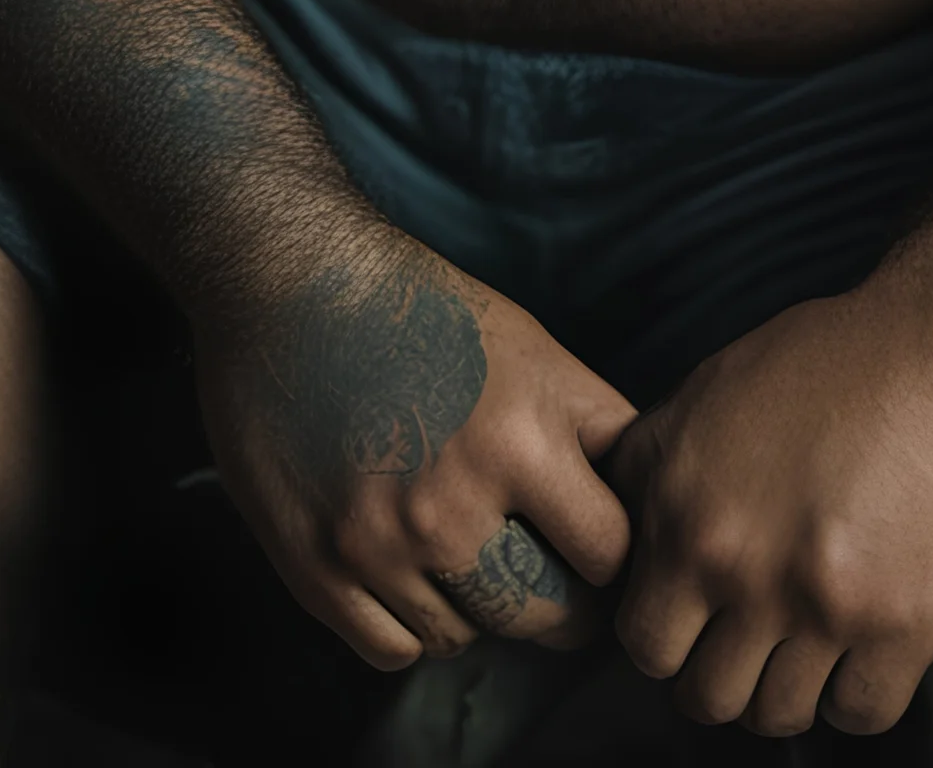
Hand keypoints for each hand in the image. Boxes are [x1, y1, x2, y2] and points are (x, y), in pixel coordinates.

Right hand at [194, 228, 636, 669]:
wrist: (286, 282)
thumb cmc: (418, 309)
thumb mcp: (530, 346)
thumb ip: (592, 429)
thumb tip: (646, 507)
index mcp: (520, 435)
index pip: (610, 555)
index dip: (612, 557)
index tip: (596, 550)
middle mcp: (452, 502)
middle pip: (544, 616)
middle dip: (558, 604)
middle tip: (547, 578)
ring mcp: (379, 544)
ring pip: (466, 638)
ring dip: (474, 609)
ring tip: (463, 553)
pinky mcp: (316, 569)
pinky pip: (394, 650)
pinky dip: (408, 624)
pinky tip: (407, 569)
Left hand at [610, 275, 932, 736]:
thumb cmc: (843, 354)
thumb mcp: (716, 384)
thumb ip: (656, 462)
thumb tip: (618, 518)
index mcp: (687, 508)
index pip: (642, 638)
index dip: (672, 633)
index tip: (704, 617)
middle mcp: (742, 565)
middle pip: (702, 696)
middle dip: (724, 672)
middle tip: (757, 636)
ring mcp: (823, 604)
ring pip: (776, 715)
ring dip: (792, 684)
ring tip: (814, 636)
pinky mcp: (905, 626)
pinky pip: (858, 713)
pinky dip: (858, 690)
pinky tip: (867, 643)